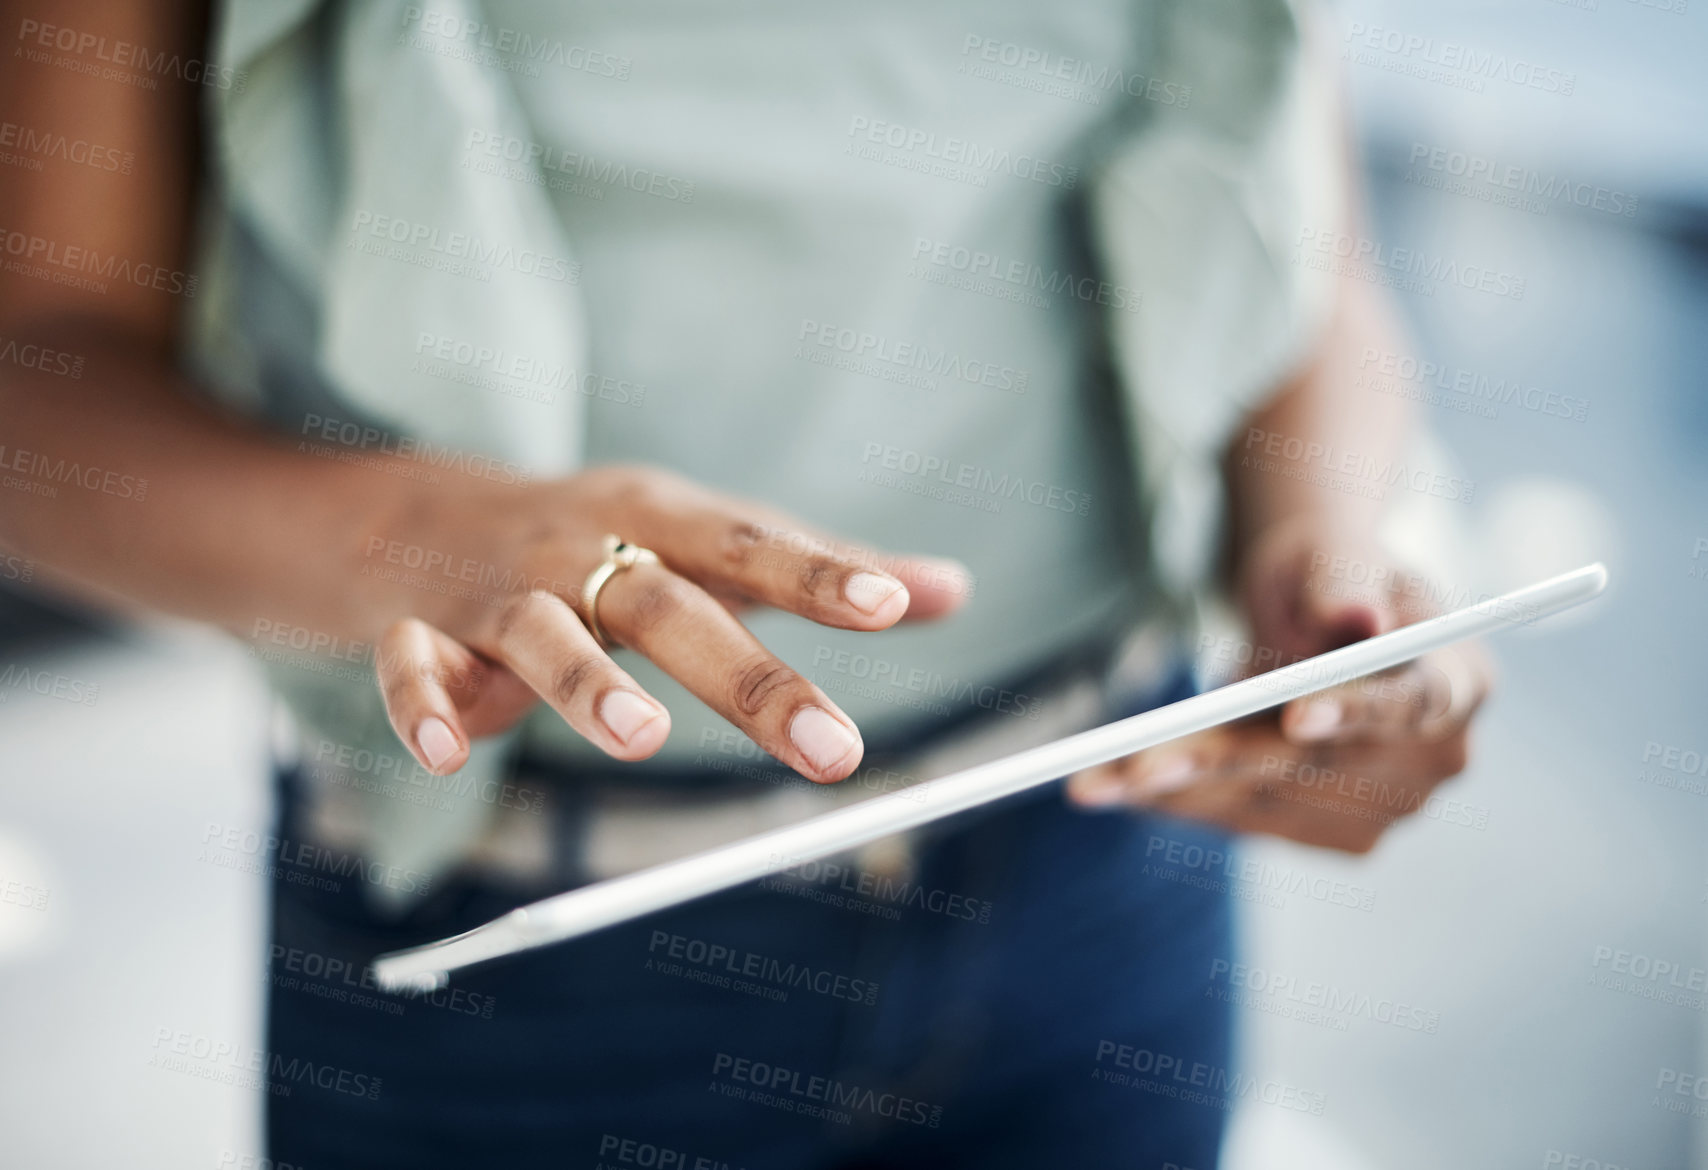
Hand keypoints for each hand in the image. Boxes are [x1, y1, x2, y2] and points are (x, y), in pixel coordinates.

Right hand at [366, 465, 968, 781]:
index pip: (750, 544)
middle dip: (750, 677)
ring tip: (642, 738)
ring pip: (544, 632)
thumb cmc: (599, 539)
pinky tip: (451, 756)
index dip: (820, 573)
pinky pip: (418, 667)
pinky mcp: (426, 633)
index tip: (893, 605)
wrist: (418, 518)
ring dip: (588, 681)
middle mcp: (586, 549)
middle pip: (670, 606)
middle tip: (833, 749)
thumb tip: (951, 590)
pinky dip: (426, 707)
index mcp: (661, 521)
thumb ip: (818, 570)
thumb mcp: (705, 541)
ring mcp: (502, 591)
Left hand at [1065, 518, 1491, 851]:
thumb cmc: (1329, 571)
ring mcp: (1386, 807)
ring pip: (1265, 800)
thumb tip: (1354, 616)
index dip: (1357, 712)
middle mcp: (1434, 760)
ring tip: (1095, 780)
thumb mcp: (1335, 552)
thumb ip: (1343, 579)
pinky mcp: (1332, 833)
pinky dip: (1179, 802)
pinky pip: (1245, 819)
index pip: (1415, 703)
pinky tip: (1116, 788)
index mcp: (1460, 680)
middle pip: (1315, 762)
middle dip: (1217, 761)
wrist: (1317, 615)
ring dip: (1177, 791)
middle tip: (1132, 767)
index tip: (1296, 716)